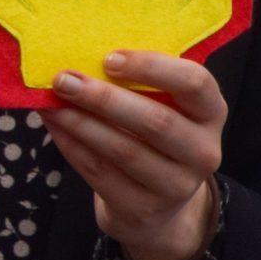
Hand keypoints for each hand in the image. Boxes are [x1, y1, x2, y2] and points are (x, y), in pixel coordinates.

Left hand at [47, 50, 226, 259]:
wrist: (156, 202)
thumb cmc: (150, 133)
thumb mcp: (160, 104)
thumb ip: (134, 80)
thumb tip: (75, 51)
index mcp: (210, 112)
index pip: (195, 83)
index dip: (152, 67)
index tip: (109, 58)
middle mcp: (202, 151)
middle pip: (155, 121)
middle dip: (103, 98)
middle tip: (63, 80)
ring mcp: (177, 186)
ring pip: (124, 150)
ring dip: (80, 123)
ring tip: (50, 103)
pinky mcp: (144, 209)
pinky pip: (101, 173)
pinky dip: (71, 145)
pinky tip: (54, 125)